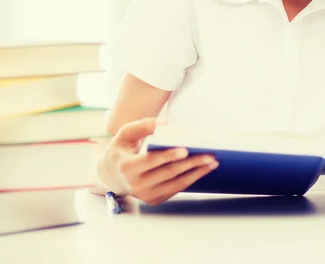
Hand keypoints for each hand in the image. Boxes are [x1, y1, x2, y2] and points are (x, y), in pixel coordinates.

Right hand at [98, 118, 218, 205]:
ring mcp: (145, 195)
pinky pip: (175, 189)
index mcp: (127, 166)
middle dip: (191, 164)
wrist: (112, 175)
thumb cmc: (121, 149)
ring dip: (196, 173)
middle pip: (168, 173)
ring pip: (175, 184)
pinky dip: (190, 180)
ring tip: (212, 163)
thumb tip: (164, 124)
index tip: (185, 150)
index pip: (151, 161)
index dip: (169, 156)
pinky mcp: (154, 200)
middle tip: (209, 155)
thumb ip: (142, 125)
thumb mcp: (125, 133)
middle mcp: (136, 184)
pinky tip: (202, 170)